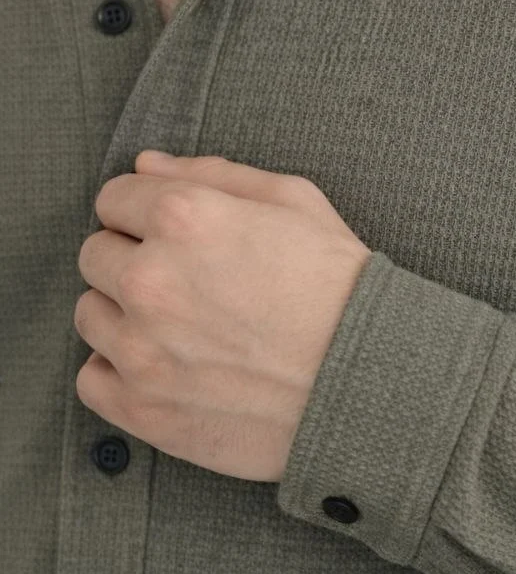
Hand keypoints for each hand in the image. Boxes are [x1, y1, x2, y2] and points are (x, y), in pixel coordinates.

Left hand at [74, 152, 371, 482]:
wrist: (368, 379)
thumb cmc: (338, 282)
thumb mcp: (293, 200)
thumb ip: (212, 173)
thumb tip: (146, 165)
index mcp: (184, 216)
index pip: (114, 197)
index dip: (144, 209)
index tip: (171, 229)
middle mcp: (151, 278)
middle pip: (94, 253)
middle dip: (132, 256)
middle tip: (184, 277)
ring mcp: (141, 348)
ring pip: (88, 313)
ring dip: (123, 313)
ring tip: (180, 323)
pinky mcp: (142, 408)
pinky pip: (90, 377)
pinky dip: (119, 370)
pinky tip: (165, 363)